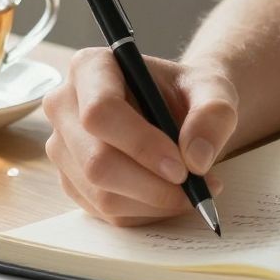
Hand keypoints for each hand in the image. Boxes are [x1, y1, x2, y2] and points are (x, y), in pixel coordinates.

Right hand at [41, 49, 237, 226]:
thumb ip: (213, 114)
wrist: (184, 111)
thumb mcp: (215, 90)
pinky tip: (172, 195)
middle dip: (152, 184)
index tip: (182, 166)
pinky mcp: (72, 181)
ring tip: (195, 189)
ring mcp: (63, 148)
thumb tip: (196, 158)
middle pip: (96, 160)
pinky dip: (146, 211)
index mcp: (91, 67)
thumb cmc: (192, 93)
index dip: (141, 144)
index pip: (101, 112)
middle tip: (196, 187)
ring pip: (101, 193)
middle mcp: (65, 107)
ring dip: (154, 201)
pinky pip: (106, 211)